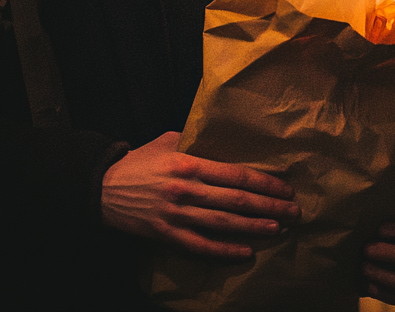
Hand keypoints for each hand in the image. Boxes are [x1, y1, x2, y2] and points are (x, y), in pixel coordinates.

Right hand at [101, 131, 299, 258]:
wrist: (102, 188)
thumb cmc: (139, 161)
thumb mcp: (168, 141)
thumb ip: (196, 143)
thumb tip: (223, 142)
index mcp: (188, 163)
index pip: (235, 175)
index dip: (264, 183)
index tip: (284, 187)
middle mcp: (186, 190)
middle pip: (235, 201)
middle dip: (268, 207)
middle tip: (293, 211)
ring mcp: (176, 215)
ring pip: (223, 225)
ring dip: (254, 228)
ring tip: (277, 229)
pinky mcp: (166, 235)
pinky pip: (200, 247)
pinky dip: (224, 251)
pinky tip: (245, 252)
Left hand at [361, 207, 394, 307]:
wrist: (381, 239)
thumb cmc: (384, 218)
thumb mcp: (388, 207)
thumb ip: (385, 205)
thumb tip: (367, 200)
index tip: (379, 228)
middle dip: (391, 254)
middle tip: (367, 249)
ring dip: (385, 276)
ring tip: (363, 266)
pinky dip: (385, 293)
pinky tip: (367, 283)